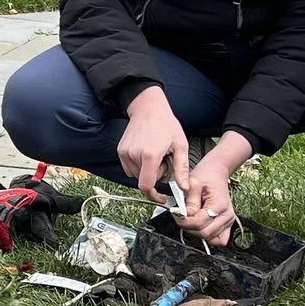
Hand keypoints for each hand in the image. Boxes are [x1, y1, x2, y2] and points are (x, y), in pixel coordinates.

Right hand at [116, 86, 188, 204]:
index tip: (160, 197)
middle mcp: (134, 155)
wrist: (148, 108)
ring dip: (146, 170)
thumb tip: (184, 188)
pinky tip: (145, 152)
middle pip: (143, 180)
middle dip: (155, 176)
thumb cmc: (165, 124)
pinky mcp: (120, 150)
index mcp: (150, 155)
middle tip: (163, 160)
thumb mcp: (180, 145)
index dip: (153, 195)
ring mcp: (125, 153)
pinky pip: (129, 167)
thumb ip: (181, 169)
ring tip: (154, 154)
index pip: (146, 185)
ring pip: (136, 174)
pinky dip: (138, 165)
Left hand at [180, 133, 253, 245]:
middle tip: (181, 216)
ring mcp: (229, 221)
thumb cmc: (206, 176)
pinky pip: (218, 240)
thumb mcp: (193, 184)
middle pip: (204, 233)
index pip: (199, 223)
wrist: (216, 172)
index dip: (184, 221)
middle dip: (189, 227)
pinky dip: (208, 237)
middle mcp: (227, 216)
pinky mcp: (227, 225)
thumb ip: (189, 202)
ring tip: (191, 219)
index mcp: (219, 205)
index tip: (176, 213)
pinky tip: (200, 226)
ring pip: (210, 238)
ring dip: (196, 231)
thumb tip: (184, 216)